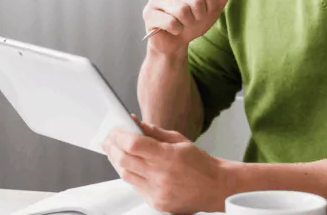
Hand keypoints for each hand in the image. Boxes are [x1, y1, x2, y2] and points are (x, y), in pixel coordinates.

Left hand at [103, 115, 234, 213]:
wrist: (217, 188)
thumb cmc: (201, 164)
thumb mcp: (179, 141)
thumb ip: (154, 132)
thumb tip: (135, 123)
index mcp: (168, 156)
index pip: (134, 144)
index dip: (119, 136)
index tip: (114, 130)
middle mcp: (161, 176)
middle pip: (124, 160)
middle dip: (112, 148)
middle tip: (109, 140)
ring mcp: (158, 192)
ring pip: (126, 175)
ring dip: (117, 162)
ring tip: (115, 151)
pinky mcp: (157, 203)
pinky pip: (135, 187)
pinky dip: (130, 175)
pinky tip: (130, 167)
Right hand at [142, 0, 248, 53]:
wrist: (176, 41)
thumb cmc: (195, 20)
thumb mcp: (216, 2)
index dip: (211, 5)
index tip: (206, 10)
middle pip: (196, 0)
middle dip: (199, 16)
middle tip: (193, 19)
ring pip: (182, 11)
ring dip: (187, 24)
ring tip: (183, 24)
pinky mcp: (148, 13)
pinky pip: (170, 23)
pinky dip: (177, 30)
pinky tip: (173, 30)